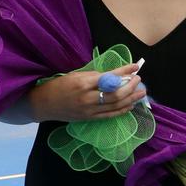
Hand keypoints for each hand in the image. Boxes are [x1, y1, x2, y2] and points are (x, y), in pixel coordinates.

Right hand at [29, 63, 146, 122]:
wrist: (43, 104)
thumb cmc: (59, 85)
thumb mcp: (75, 75)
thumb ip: (95, 76)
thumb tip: (116, 75)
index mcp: (83, 83)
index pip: (109, 78)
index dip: (124, 72)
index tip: (135, 67)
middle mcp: (87, 98)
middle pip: (116, 94)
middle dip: (131, 86)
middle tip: (139, 80)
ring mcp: (89, 111)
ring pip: (116, 106)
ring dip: (131, 99)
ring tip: (141, 92)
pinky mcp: (89, 119)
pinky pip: (110, 115)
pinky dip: (122, 110)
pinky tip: (131, 105)